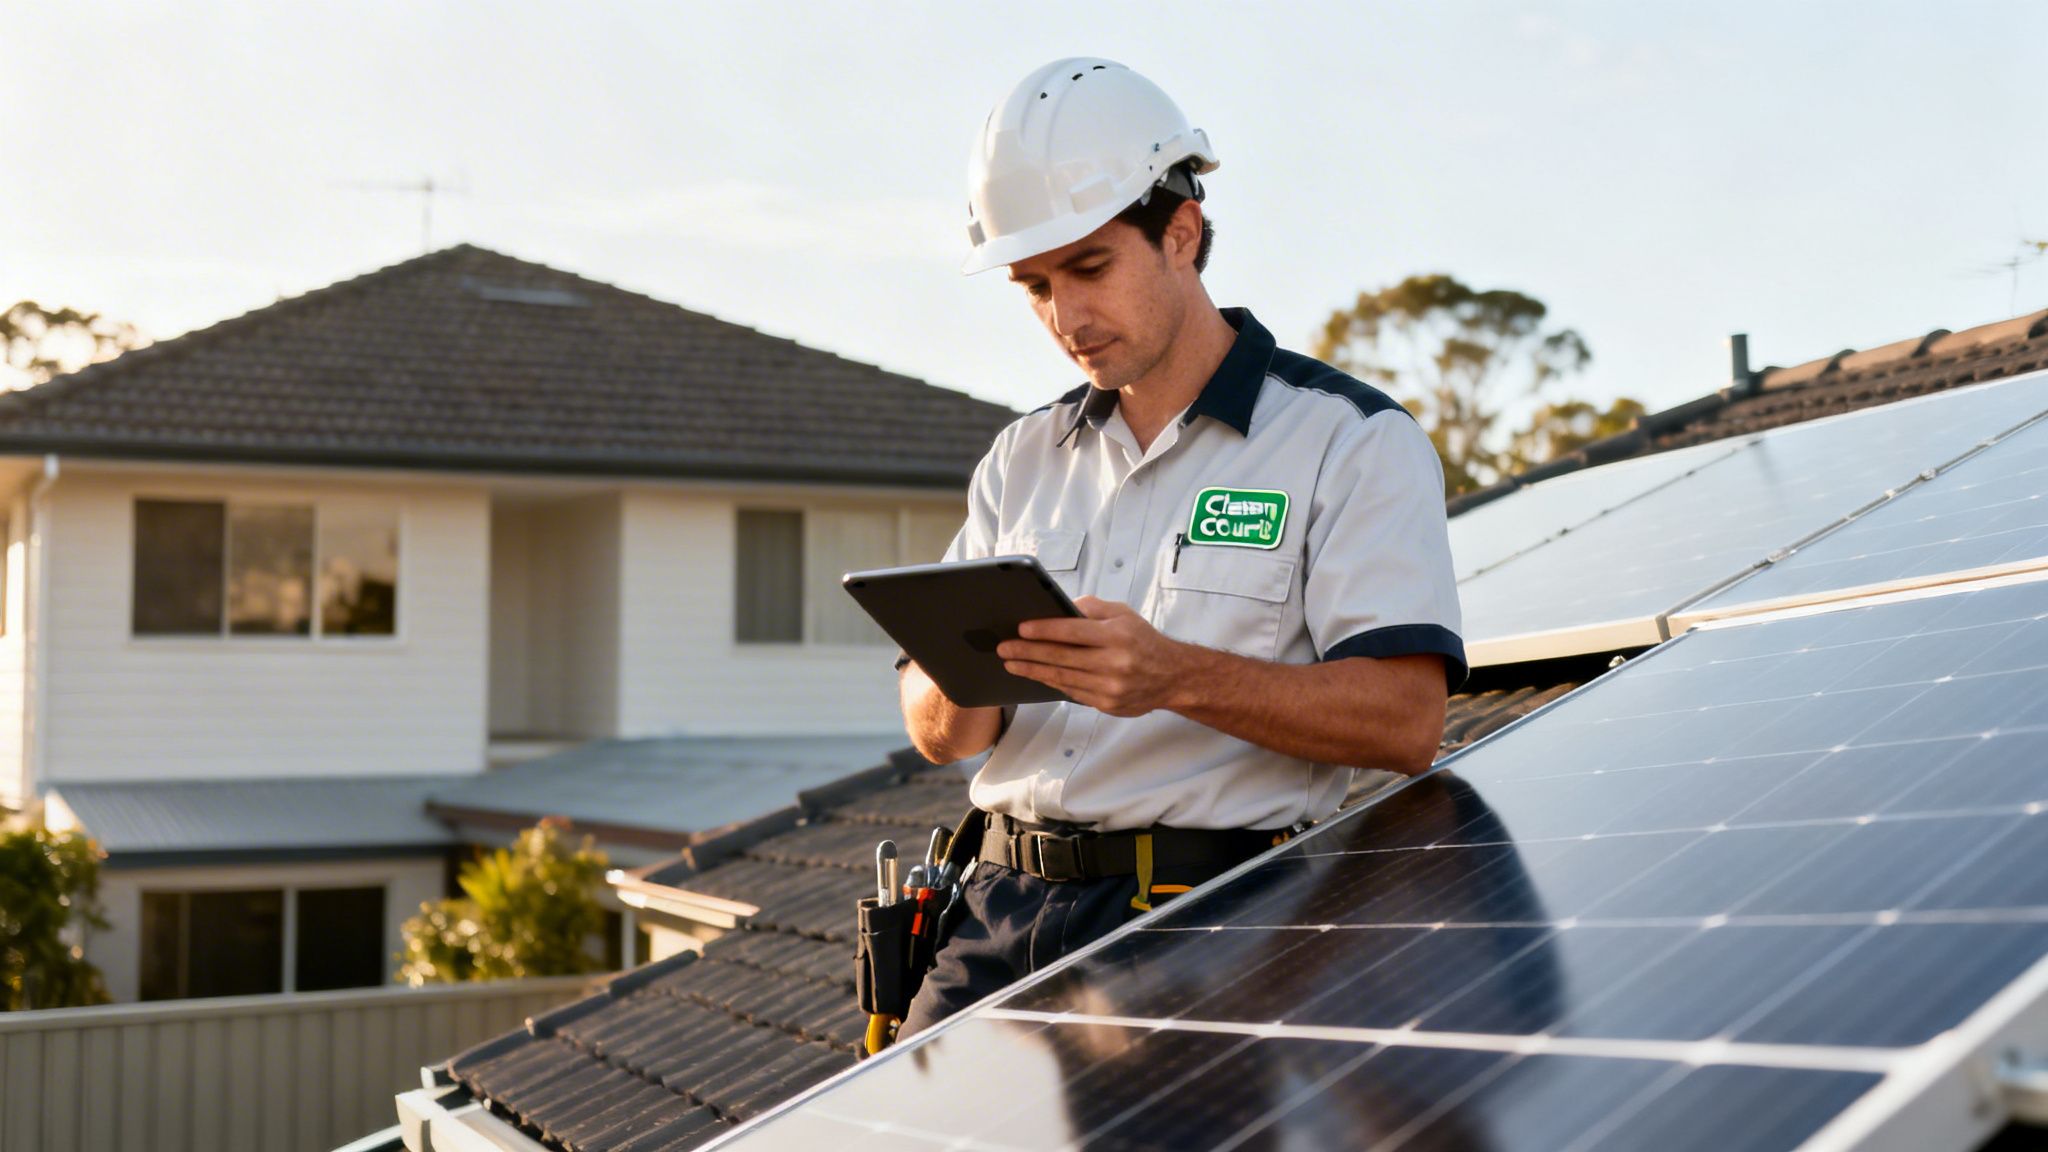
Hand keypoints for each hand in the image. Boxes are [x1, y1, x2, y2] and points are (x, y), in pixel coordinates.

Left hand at [997, 597, 1191, 716]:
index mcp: (1117, 636)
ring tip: (1012, 664)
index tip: (1021, 628)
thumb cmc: (1143, 641)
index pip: (1073, 631)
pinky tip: (1036, 676)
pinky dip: (1052, 683)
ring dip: (1033, 671)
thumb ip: (1092, 608)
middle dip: (1028, 652)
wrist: (1173, 676)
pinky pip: (1072, 692)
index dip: (1044, 630)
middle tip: (1005, 649)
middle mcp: (1114, 663)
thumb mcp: (1124, 614)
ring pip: (1062, 678)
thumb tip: (1060, 609)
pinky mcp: (1107, 704)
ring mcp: (1110, 687)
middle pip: (1061, 657)